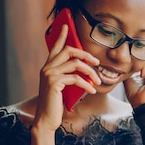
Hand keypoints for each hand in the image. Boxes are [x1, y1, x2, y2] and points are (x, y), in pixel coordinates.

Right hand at [31, 24, 100, 144]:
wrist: (46, 120)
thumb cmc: (56, 105)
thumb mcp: (63, 87)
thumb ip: (69, 76)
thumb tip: (84, 68)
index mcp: (48, 67)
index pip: (55, 47)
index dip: (61, 35)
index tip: (67, 25)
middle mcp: (47, 68)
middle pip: (68, 50)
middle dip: (85, 54)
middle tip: (97, 62)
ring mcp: (49, 75)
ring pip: (75, 64)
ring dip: (90, 72)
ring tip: (98, 81)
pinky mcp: (54, 83)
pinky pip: (76, 78)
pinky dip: (87, 84)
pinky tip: (92, 90)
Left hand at [122, 56, 144, 107]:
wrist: (140, 104)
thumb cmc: (135, 93)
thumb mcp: (130, 74)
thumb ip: (131, 62)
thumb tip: (124, 52)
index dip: (137, 52)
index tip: (129, 59)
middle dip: (139, 54)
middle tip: (132, 63)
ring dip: (141, 60)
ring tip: (137, 72)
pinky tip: (141, 74)